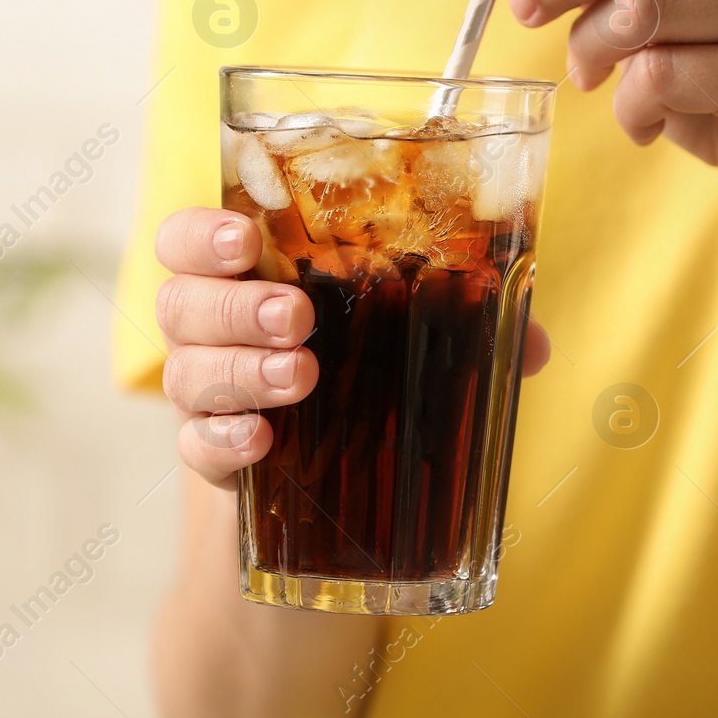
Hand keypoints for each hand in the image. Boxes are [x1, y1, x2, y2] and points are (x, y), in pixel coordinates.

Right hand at [155, 207, 551, 488]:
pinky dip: (226, 442)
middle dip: (235, 305)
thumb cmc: (361, 371)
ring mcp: (206, 396)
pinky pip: (197, 448)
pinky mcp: (214, 460)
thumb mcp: (406, 337)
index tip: (246, 239)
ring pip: (185, 374)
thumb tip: (536, 345)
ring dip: (241, 371)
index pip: (189, 239)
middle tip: (297, 314)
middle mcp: (210, 331)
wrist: (324, 483)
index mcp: (246, 276)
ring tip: (302, 375)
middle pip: (181, 303)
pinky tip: (262, 441)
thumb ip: (465, 326)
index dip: (203, 234)